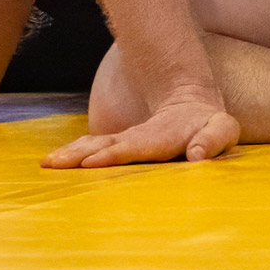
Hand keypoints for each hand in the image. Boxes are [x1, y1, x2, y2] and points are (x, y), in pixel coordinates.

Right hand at [41, 87, 239, 168]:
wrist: (192, 107)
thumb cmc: (210, 126)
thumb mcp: (222, 130)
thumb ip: (213, 140)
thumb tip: (196, 156)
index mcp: (160, 137)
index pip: (133, 146)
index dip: (113, 154)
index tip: (90, 162)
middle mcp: (137, 139)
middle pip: (104, 146)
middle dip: (78, 155)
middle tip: (52, 163)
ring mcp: (126, 141)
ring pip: (94, 146)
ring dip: (71, 154)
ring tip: (47, 162)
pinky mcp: (120, 147)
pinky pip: (93, 150)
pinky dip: (73, 155)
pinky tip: (53, 161)